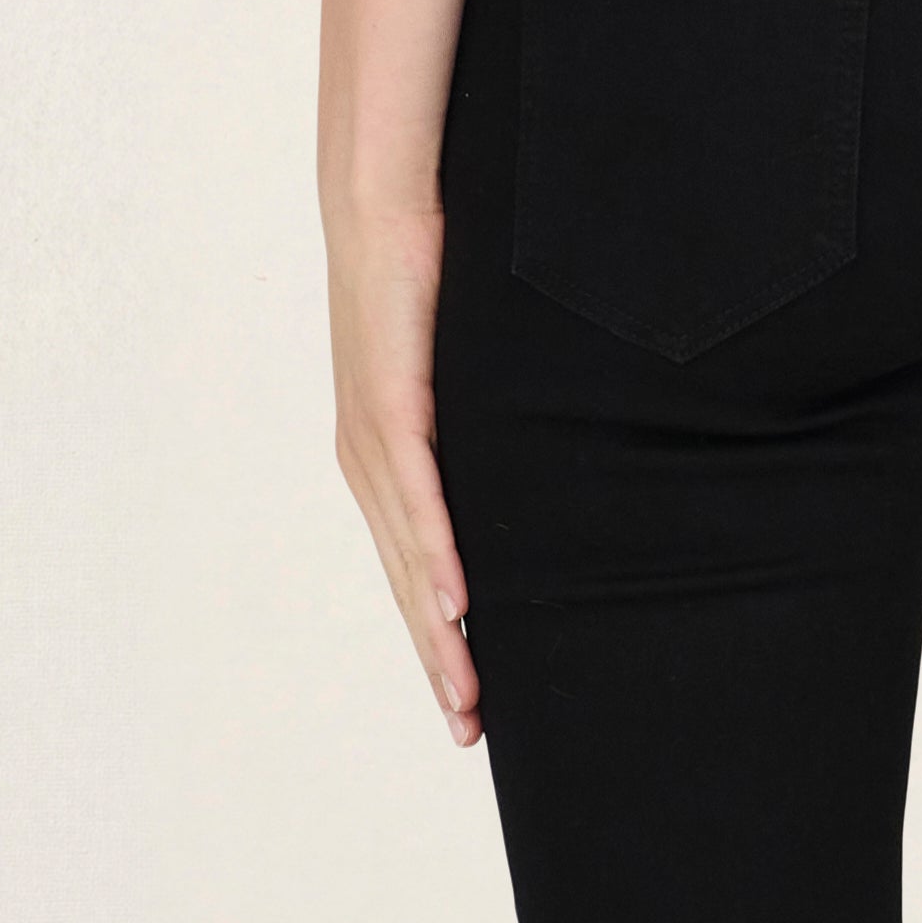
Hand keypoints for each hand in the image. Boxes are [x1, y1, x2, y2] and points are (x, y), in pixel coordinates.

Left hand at [329, 183, 480, 740]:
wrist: (383, 192)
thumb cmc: (430, 269)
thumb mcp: (471, 364)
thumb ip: (489, 417)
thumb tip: (553, 443)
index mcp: (384, 453)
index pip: (413, 564)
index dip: (440, 635)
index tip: (469, 699)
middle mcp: (368, 456)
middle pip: (407, 580)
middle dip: (439, 659)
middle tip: (469, 729)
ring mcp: (373, 433)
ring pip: (409, 554)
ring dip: (438, 630)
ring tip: (466, 695)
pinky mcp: (389, 401)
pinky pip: (416, 494)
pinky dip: (434, 553)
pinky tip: (456, 604)